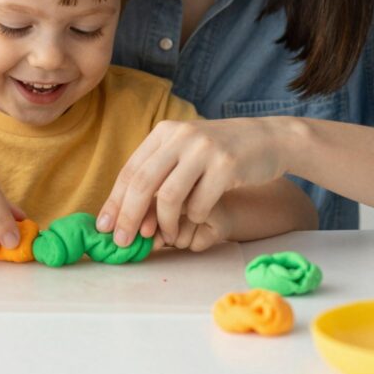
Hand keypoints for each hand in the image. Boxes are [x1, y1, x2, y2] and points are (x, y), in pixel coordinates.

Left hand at [97, 117, 288, 246]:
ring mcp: (204, 150)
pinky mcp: (227, 165)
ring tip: (166, 236)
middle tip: (124, 241)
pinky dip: (193, 218)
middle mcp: (181, 137)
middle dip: (129, 216)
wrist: (268, 139)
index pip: (130, 170)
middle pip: (143, 183)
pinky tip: (196, 219)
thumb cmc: (219, 154)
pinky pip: (199, 203)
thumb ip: (159, 174)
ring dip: (163, 223)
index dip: (114, 201)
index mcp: (164, 132)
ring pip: (169, 196)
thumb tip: (126, 215)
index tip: (105, 227)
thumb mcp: (186, 151)